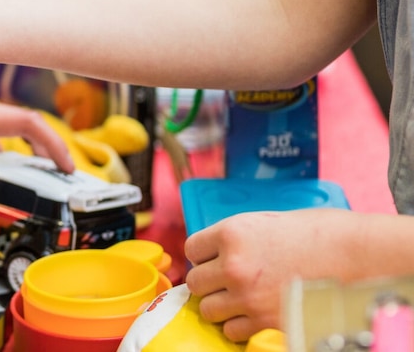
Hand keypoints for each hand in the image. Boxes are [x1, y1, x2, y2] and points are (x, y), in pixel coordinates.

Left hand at [184, 208, 361, 341]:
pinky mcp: (265, 322)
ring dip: (222, 306)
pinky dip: (240, 327)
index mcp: (233, 233)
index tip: (214, 258)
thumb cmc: (323, 234)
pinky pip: (232, 331)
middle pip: (195, 282)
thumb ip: (242, 235)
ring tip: (241, 300)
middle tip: (228, 281)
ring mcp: (248, 296)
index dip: (204, 254)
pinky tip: (254, 316)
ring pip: (209, 309)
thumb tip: (222, 247)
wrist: (361, 257)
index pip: (192, 248)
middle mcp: (234, 265)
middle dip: (210, 282)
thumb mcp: (272, 220)